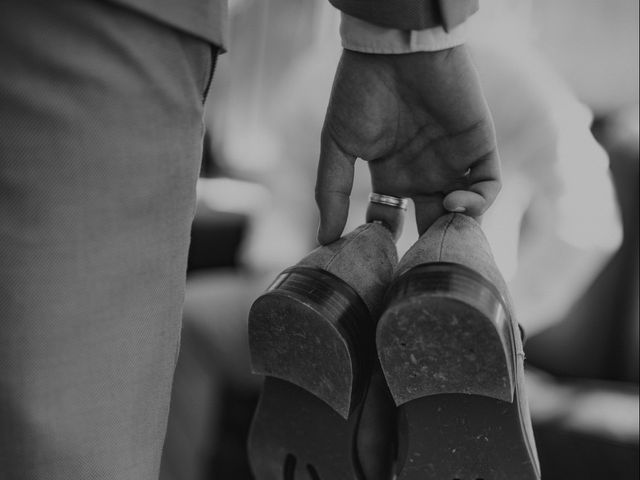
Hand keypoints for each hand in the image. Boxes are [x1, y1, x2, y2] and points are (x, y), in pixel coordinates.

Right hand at [316, 46, 500, 243]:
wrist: (393, 50)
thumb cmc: (360, 91)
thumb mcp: (337, 144)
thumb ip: (330, 190)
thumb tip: (323, 238)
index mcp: (391, 174)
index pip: (391, 220)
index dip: (386, 242)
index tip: (377, 261)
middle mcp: (423, 172)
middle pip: (431, 223)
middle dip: (426, 246)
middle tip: (417, 263)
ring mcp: (452, 161)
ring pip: (464, 211)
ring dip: (454, 229)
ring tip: (436, 233)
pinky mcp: (478, 146)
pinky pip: (489, 185)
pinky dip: (478, 202)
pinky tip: (453, 203)